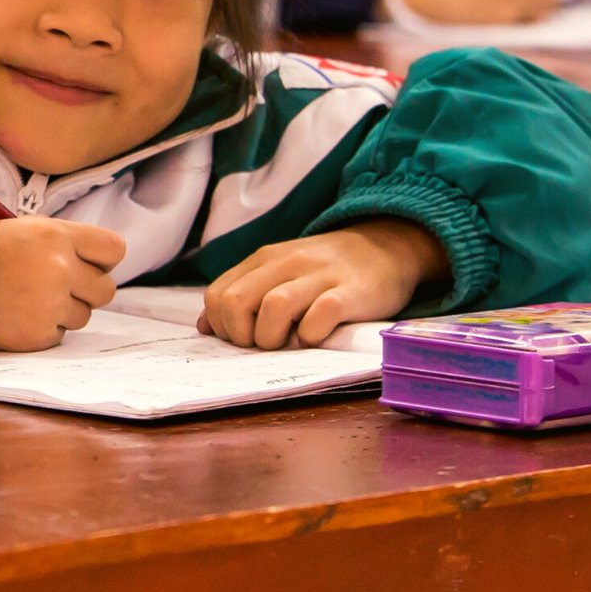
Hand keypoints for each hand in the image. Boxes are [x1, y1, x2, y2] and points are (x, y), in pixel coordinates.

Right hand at [0, 217, 124, 351]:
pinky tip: (20, 315)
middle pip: (106, 289)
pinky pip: (59, 334)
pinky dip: (43, 328)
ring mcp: (51, 304)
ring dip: (63, 310)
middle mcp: (60, 269)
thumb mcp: (26, 229)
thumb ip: (64, 242)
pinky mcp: (38, 334)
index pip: (114, 249)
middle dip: (86, 289)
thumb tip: (96, 262)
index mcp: (58, 236)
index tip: (90, 264)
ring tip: (30, 298)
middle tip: (60, 286)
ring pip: (83, 315)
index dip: (103, 259)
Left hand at [198, 219, 449, 349]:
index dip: (222, 325)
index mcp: (264, 260)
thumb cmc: (325, 269)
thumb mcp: (278, 272)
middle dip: (241, 335)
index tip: (241, 338)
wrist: (384, 246)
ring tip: (286, 343)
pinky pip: (321, 315)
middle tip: (261, 345)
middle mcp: (286, 263)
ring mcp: (318, 276)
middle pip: (237, 301)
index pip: (218, 295)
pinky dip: (312, 334)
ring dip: (272, 337)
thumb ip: (242, 292)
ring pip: (273, 307)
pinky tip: (315, 338)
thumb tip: (206, 326)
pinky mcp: (350, 292)